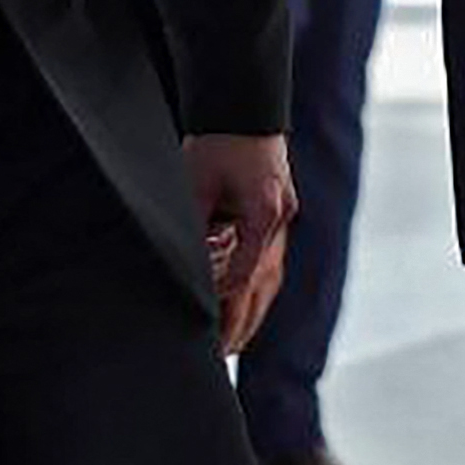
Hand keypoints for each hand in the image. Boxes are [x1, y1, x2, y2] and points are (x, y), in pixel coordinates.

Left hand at [183, 133, 294, 354]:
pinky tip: (243, 307)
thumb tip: (181, 270)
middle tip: (219, 357)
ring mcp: (283, 221)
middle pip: (263, 288)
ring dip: (251, 313)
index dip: (221, 308)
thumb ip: (194, 230)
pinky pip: (270, 265)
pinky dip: (256, 290)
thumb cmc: (216, 142)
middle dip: (240, 326)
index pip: (242, 278)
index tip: (205, 336)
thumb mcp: (196, 185)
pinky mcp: (278, 216)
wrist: (243, 107)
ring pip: (270, 281)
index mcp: (263, 216)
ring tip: (231, 344)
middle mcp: (279, 224)